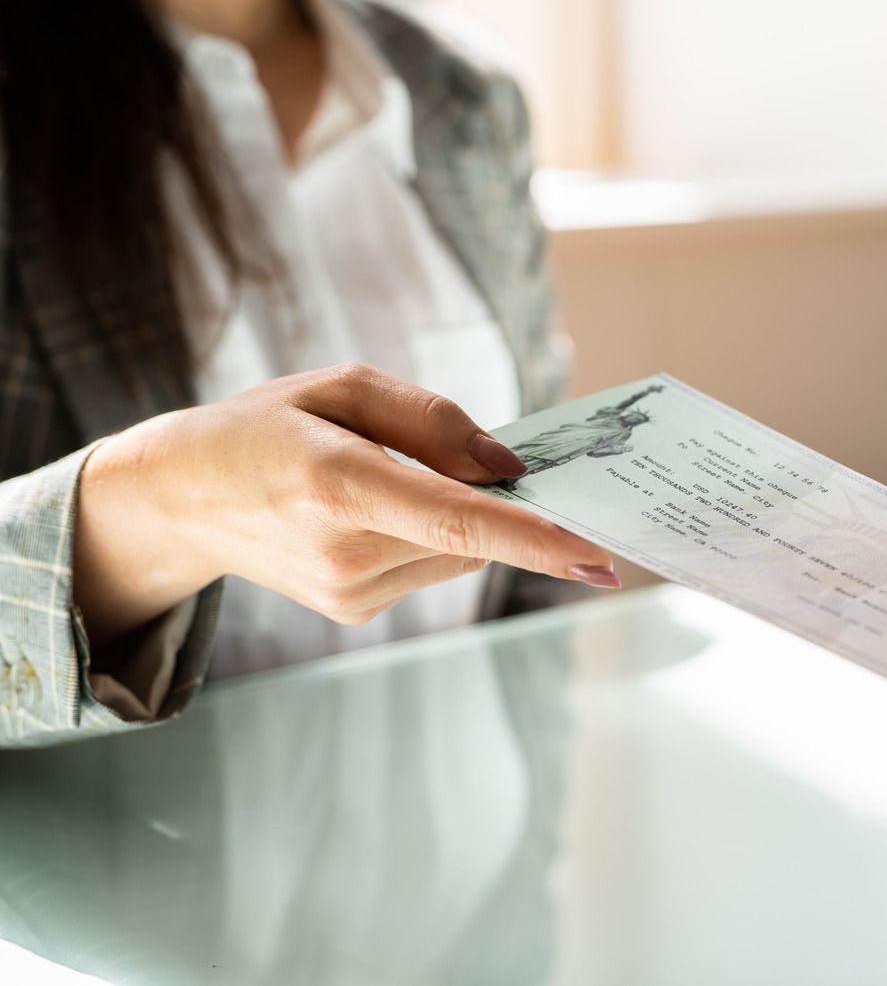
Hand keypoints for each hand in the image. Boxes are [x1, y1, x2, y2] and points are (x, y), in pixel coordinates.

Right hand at [75, 365, 619, 642]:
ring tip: (385, 478)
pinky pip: (430, 565)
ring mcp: (348, 593)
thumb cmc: (264, 426)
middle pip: (474, 533)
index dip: (534, 539)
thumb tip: (508, 465)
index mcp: (337, 484)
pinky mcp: (353, 610)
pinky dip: (427, 535)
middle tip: (483, 459)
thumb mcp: (340, 387)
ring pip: (459, 552)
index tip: (597, 557)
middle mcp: (344, 551)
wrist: (177, 499)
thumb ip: (432, 419)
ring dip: (456, 515)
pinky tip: (372, 512)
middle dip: (500, 500)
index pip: (458, 520)